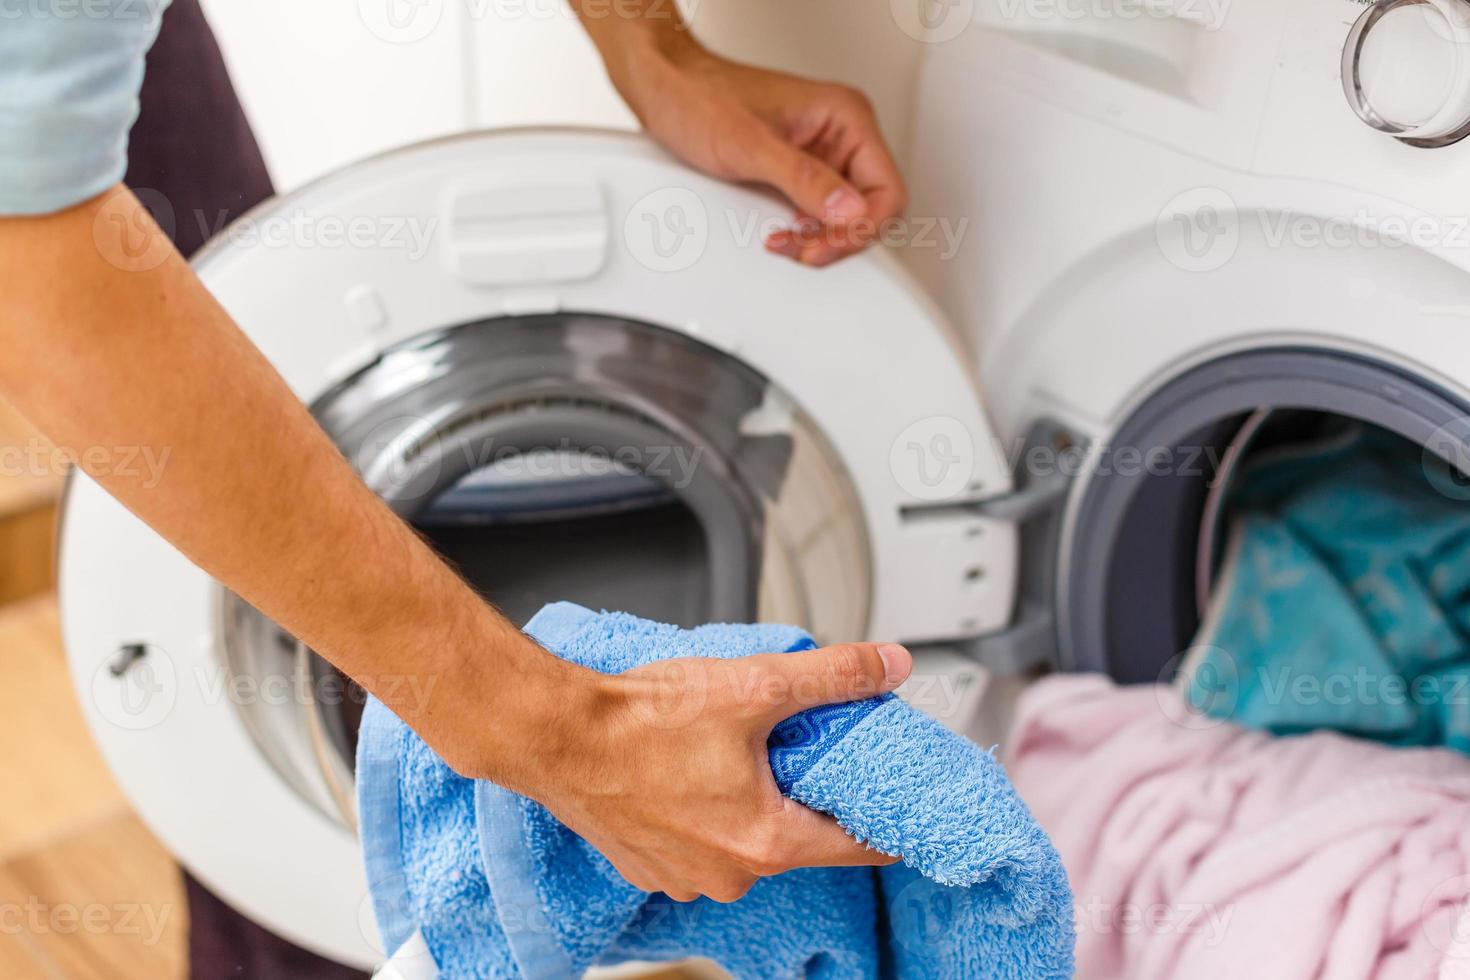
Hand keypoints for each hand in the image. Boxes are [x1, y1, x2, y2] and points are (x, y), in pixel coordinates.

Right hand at [529, 641, 911, 901]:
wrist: (554, 735)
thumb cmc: (638, 721)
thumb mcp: (753, 685)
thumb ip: (832, 677)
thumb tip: (889, 665)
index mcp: (766, 842)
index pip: (859, 846)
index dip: (886, 819)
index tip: (900, 803)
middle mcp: (729, 874)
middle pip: (800, 837)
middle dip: (807, 793)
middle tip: (803, 746)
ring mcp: (686, 877)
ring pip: (748, 839)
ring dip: (754, 802)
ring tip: (737, 751)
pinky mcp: (651, 867)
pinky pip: (702, 843)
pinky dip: (709, 812)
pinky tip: (694, 772)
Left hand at [603, 35, 906, 266]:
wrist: (667, 91)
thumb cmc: (702, 99)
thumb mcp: (752, 146)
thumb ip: (803, 180)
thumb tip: (848, 210)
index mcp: (845, 117)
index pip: (886, 190)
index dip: (862, 228)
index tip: (827, 244)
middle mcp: (840, 134)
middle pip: (870, 209)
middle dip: (839, 237)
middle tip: (805, 250)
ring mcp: (822, 154)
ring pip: (845, 216)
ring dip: (820, 238)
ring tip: (787, 243)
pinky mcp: (799, 170)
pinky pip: (819, 212)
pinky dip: (804, 232)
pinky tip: (783, 235)